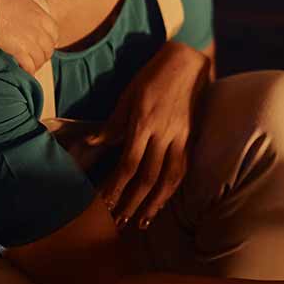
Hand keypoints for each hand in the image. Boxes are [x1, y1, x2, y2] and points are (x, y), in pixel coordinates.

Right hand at [0, 0, 58, 74]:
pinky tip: (23, 71)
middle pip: (48, 49)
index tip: (42, 45)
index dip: (48, 41)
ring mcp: (32, 42)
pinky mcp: (20, 51)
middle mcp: (41, 30)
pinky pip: (29, 66)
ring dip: (34, 64)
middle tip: (33, 58)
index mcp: (43, 16)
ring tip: (27, 66)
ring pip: (40, 59)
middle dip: (42, 55)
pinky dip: (27, 70)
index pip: (54, 34)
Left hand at [94, 41, 210, 228]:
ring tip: (142, 222)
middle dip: (133, 202)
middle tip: (119, 222)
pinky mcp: (193, 137)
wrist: (189, 61)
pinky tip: (163, 201)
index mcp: (144, 122)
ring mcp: (181, 137)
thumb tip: (91, 143)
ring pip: (170, 178)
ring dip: (155, 203)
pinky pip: (184, 169)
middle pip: (148, 177)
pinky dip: (173, 189)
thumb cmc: (153, 75)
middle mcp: (164, 133)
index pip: (128, 164)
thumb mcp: (129, 94)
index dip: (117, 187)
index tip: (105, 204)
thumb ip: (113, 124)